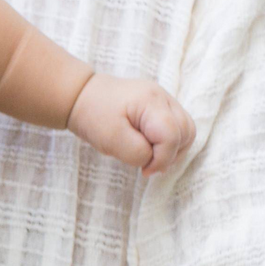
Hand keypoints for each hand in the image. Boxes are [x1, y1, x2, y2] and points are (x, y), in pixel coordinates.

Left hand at [66, 74, 195, 174]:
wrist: (78, 95)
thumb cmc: (92, 115)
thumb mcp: (110, 140)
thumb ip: (138, 153)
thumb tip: (155, 160)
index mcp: (150, 101)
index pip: (171, 136)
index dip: (162, 158)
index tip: (144, 170)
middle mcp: (161, 96)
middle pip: (186, 131)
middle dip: (171, 153)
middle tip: (149, 165)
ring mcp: (162, 98)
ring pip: (186, 129)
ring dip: (173, 148)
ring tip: (150, 157)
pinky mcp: (159, 105)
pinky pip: (176, 126)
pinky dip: (169, 141)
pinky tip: (150, 147)